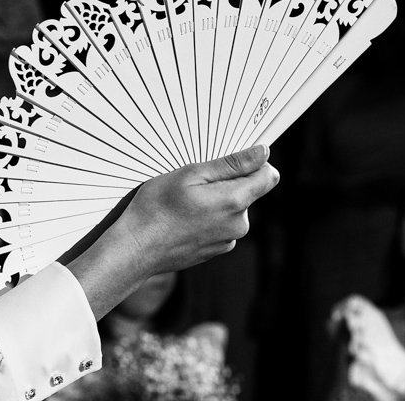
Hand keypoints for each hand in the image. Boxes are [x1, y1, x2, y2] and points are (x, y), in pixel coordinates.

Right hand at [64, 144, 278, 319]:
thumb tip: (264, 153)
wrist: (135, 249)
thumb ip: (232, 164)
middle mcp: (238, 224)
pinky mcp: (216, 250)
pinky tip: (185, 218)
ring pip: (233, 209)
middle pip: (248, 192)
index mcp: (236, 201)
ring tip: (186, 202)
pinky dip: (208, 218)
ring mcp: (228, 241)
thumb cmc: (158, 207)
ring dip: (217, 201)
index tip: (232, 160)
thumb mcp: (192, 174)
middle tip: (195, 182)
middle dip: (228, 183)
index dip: (255, 164)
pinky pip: (221, 225)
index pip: (269, 176)